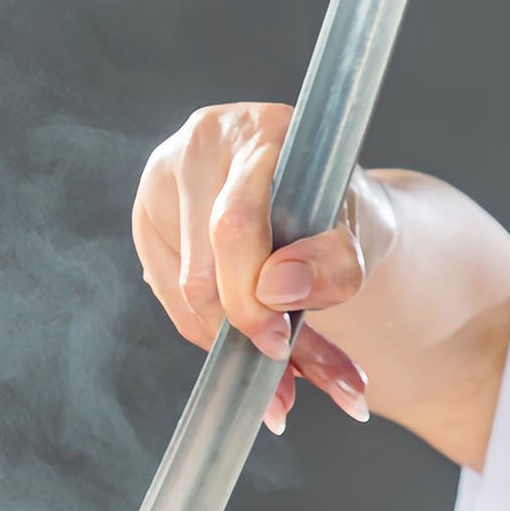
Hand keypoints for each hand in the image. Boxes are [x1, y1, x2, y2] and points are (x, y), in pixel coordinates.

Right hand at [132, 102, 395, 431]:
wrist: (322, 204)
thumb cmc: (339, 215)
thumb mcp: (360, 237)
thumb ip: (333, 263)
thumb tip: (277, 291)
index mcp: (262, 132)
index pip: (236, 224)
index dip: (251, 295)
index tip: (279, 341)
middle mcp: (204, 143)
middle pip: (202, 267)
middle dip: (245, 331)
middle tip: (285, 377)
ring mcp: (165, 178)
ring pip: (183, 291)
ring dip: (232, 345)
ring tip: (283, 372)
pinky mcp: (149, 218)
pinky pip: (170, 297)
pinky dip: (211, 335)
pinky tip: (249, 342)